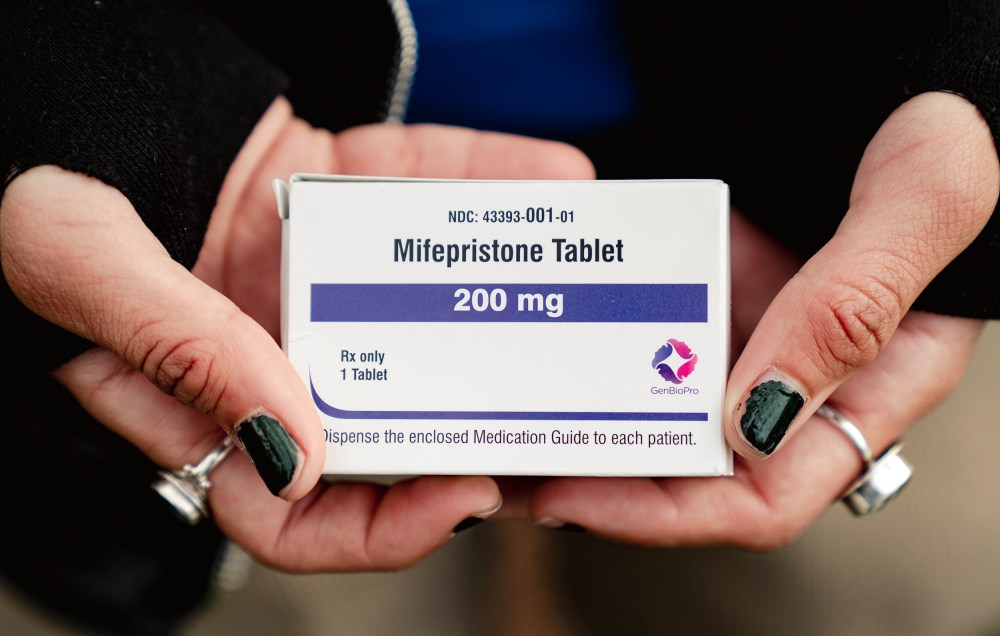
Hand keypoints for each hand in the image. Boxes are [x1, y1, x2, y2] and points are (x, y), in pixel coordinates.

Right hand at [0, 97, 594, 569]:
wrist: (61, 76)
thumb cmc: (32, 177)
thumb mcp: (81, 266)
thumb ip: (180, 349)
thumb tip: (293, 444)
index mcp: (202, 400)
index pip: (298, 509)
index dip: (383, 527)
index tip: (466, 495)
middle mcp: (273, 349)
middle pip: (393, 417)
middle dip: (486, 424)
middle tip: (566, 415)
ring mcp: (317, 272)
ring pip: (428, 305)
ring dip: (513, 299)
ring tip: (589, 294)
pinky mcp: (341, 193)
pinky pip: (422, 194)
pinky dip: (486, 179)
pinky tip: (554, 173)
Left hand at [527, 91, 998, 547]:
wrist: (888, 66)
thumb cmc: (941, 125)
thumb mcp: (922, 199)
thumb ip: (855, 303)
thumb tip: (756, 420)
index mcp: (868, 390)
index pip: (765, 498)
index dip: (670, 515)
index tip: (578, 497)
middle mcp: (800, 379)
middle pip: (694, 473)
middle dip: (604, 483)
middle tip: (513, 472)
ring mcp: (751, 337)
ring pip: (661, 413)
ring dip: (587, 427)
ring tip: (502, 424)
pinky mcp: (713, 292)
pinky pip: (647, 337)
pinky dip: (595, 350)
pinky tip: (536, 344)